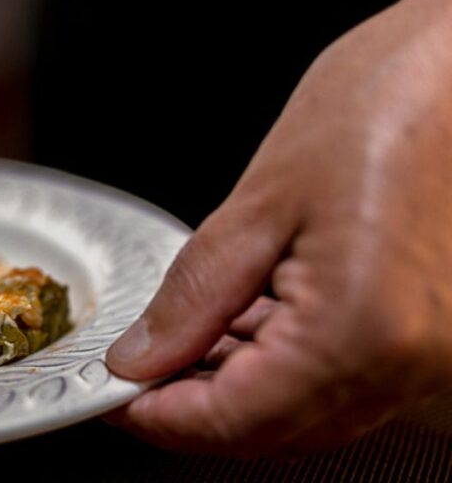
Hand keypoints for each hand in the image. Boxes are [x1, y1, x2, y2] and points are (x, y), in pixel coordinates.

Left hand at [104, 0, 451, 456]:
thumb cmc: (396, 98)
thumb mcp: (264, 198)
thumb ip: (195, 294)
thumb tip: (143, 355)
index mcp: (362, 332)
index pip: (232, 421)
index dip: (155, 416)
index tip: (109, 393)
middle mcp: (409, 361)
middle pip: (269, 431)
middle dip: (189, 405)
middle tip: (134, 366)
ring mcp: (431, 354)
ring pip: (305, 414)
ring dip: (232, 388)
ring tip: (181, 337)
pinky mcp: (434, 334)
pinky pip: (342, 380)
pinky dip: (281, 367)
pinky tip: (241, 325)